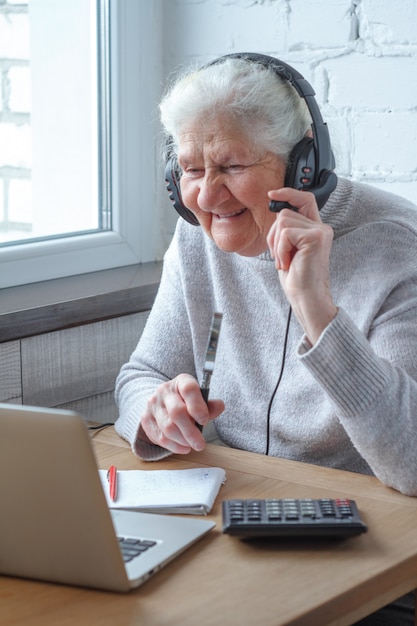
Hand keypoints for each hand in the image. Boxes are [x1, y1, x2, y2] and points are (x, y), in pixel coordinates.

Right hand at [140, 374, 224, 453]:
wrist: (162, 404)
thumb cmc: (186, 403)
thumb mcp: (199, 400)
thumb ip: (210, 406)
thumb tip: (220, 406)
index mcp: (181, 382)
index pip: (189, 389)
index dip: (197, 406)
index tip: (204, 420)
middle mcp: (164, 390)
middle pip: (177, 412)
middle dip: (190, 432)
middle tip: (200, 444)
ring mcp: (153, 404)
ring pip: (168, 427)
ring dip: (183, 440)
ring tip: (192, 445)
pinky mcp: (146, 419)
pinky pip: (160, 437)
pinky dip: (174, 446)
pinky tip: (183, 447)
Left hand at [267, 188, 337, 343]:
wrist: (306, 297)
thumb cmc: (296, 277)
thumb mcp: (288, 248)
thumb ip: (286, 229)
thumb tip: (275, 209)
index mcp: (315, 229)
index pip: (305, 200)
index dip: (288, 193)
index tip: (271, 194)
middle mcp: (321, 227)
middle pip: (284, 213)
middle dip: (273, 235)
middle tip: (280, 256)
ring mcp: (320, 231)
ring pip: (282, 221)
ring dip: (276, 244)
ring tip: (285, 260)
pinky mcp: (315, 237)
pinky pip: (285, 233)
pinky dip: (280, 249)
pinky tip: (287, 263)